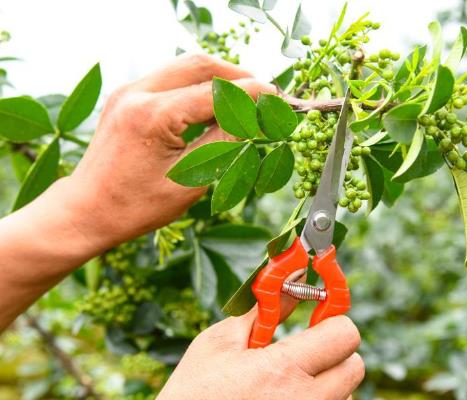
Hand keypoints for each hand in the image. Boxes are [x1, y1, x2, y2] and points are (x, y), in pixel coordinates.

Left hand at [63, 54, 274, 251]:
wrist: (87, 210)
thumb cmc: (134, 206)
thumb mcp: (189, 180)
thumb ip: (224, 141)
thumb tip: (254, 117)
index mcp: (152, 116)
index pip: (215, 92)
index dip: (252, 93)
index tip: (277, 99)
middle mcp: (137, 94)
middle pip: (200, 65)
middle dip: (237, 76)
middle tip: (262, 95)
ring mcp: (128, 91)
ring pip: (185, 66)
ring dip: (217, 78)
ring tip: (242, 101)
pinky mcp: (127, 96)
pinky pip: (170, 78)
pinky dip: (197, 85)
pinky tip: (212, 105)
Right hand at [158, 310, 364, 399]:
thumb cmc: (194, 391)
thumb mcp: (222, 342)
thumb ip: (266, 308)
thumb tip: (297, 277)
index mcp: (284, 369)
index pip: (346, 334)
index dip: (333, 321)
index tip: (319, 319)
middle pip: (355, 366)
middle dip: (334, 352)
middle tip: (305, 351)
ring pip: (346, 393)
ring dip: (327, 382)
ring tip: (288, 382)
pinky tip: (285, 398)